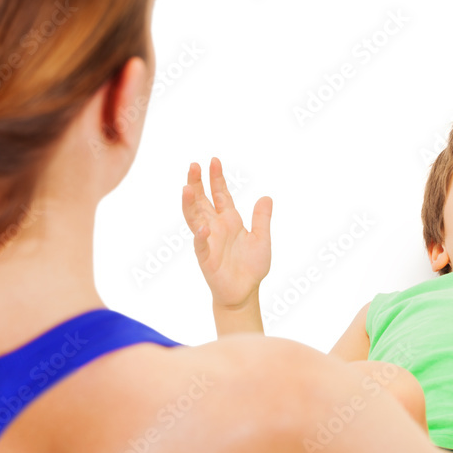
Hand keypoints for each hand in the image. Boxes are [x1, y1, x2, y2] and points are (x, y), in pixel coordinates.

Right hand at [182, 158, 271, 309]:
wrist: (244, 292)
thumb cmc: (251, 266)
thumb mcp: (262, 238)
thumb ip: (261, 218)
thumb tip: (266, 196)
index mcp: (229, 220)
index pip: (220, 195)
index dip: (217, 178)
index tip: (214, 160)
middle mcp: (215, 227)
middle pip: (202, 201)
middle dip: (197, 183)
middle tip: (193, 165)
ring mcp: (208, 241)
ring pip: (194, 218)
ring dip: (190, 204)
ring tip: (187, 188)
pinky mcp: (206, 258)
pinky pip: (201, 245)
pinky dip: (200, 236)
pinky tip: (202, 227)